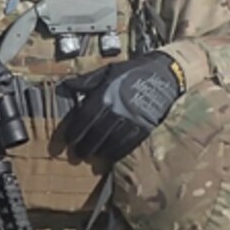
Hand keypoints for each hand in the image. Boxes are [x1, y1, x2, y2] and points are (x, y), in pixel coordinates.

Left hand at [57, 52, 185, 163]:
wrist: (164, 73)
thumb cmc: (132, 71)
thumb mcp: (107, 71)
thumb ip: (86, 81)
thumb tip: (65, 88)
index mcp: (105, 94)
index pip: (84, 118)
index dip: (74, 132)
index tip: (67, 141)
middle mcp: (116, 109)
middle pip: (95, 134)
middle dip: (84, 147)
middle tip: (77, 155)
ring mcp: (132, 120)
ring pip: (110, 142)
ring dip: (98, 153)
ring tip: (91, 158)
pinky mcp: (145, 127)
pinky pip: (128, 145)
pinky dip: (116, 153)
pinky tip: (109, 157)